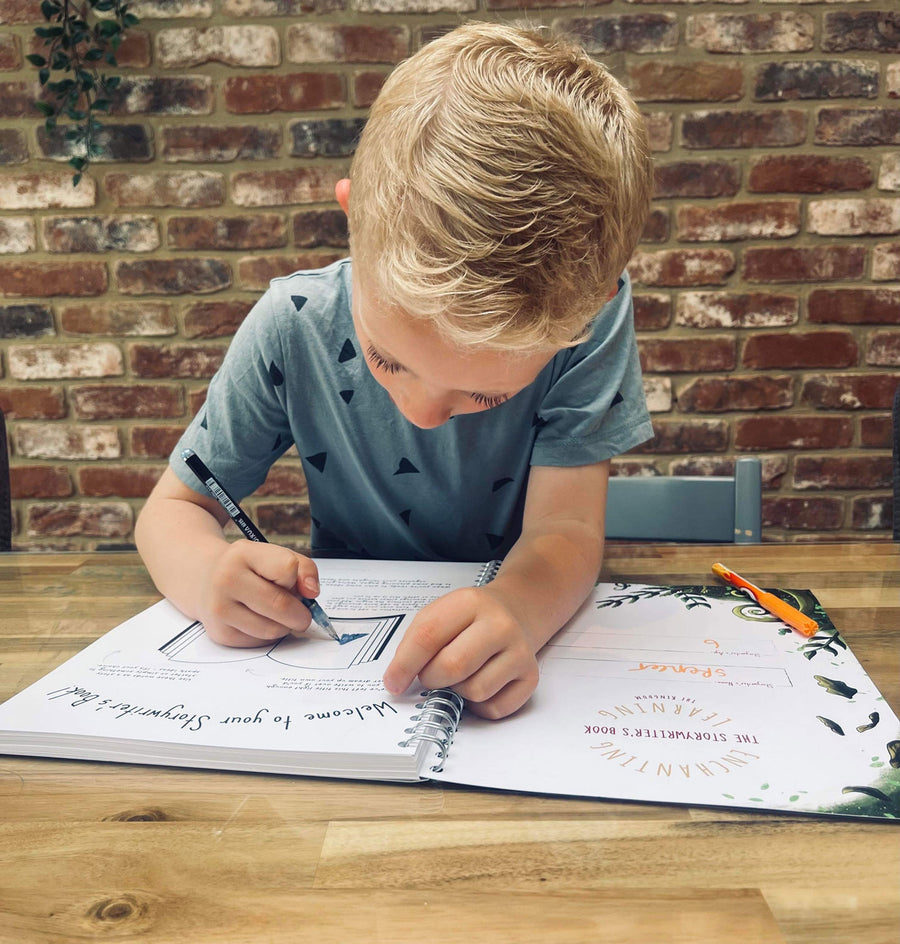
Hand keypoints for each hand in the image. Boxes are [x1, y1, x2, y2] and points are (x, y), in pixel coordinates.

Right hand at [197, 540, 320, 646]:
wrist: (205, 579)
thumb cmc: (249, 568)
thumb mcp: (274, 555)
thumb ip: (304, 568)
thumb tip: (312, 593)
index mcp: (243, 554)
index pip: (287, 568)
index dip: (296, 578)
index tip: (291, 581)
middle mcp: (226, 580)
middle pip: (281, 605)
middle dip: (301, 614)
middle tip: (302, 613)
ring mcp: (220, 609)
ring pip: (273, 630)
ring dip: (284, 626)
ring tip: (276, 614)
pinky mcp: (220, 634)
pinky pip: (260, 642)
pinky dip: (269, 635)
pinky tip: (260, 621)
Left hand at [383, 586, 539, 719]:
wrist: (516, 610)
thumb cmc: (470, 618)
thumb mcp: (440, 613)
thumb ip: (416, 642)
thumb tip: (397, 681)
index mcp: (470, 602)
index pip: (428, 636)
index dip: (404, 664)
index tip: (392, 682)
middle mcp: (499, 625)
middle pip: (453, 667)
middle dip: (432, 679)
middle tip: (430, 675)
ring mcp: (519, 651)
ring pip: (475, 691)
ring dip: (458, 691)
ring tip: (462, 674)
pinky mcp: (531, 676)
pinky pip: (495, 708)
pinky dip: (480, 705)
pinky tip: (481, 682)